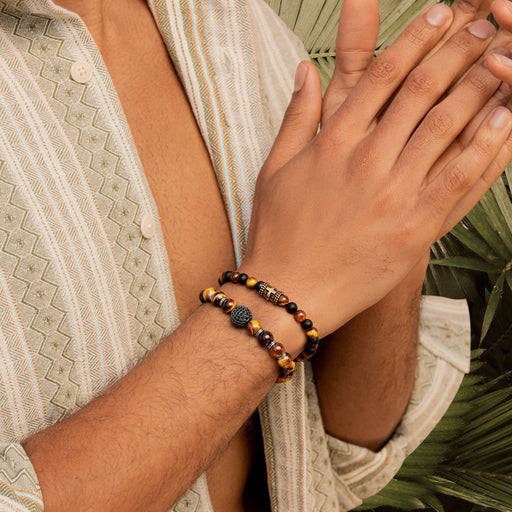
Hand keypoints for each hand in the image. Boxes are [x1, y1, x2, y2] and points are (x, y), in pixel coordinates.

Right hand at [241, 2, 511, 342]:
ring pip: (449, 126)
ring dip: (482, 85)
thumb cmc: (277, 233)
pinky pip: (461, 178)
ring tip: (504, 59)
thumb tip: (304, 71)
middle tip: (485, 26)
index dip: (415, 38)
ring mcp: (394, 194)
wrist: (288, 291)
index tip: (438, 16)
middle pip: (424, 91)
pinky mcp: (416, 228)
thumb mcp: (274, 169)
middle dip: (460, 50)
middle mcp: (367, 160)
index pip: (382, 75)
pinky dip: (488, 145)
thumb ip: (295, 117)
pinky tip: (506, 118)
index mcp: (332, 142)